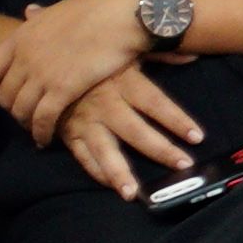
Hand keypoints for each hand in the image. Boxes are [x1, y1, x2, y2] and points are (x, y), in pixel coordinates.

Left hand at [0, 0, 157, 139]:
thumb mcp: (58, 9)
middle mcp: (25, 57)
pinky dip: (41, 132)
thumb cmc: (98, 7)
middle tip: (25, 115)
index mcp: (22, 37)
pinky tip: (47, 138)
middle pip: (5, 94)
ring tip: (36, 129)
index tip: (1, 94)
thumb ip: (40, 16)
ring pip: (21, 109)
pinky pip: (43, 119)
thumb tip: (29, 11)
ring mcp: (42, 75)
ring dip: (26, 123)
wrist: (122, 12)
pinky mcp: (62, 90)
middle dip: (12, 108)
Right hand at [51, 61, 206, 202]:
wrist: (44, 60)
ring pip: (105, 150)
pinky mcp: (68, 133)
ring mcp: (85, 121)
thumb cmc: (93, 55)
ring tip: (134, 193)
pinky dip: (95, 171)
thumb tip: (192, 55)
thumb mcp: (126, 49)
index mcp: (123, 81)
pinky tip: (110, 185)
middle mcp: (105, 104)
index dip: (177, 120)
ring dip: (119, 173)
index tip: (197, 137)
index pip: (156, 103)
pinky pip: (82, 155)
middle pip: (136, 131)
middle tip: (183, 165)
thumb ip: (160, 54)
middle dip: (160, 150)